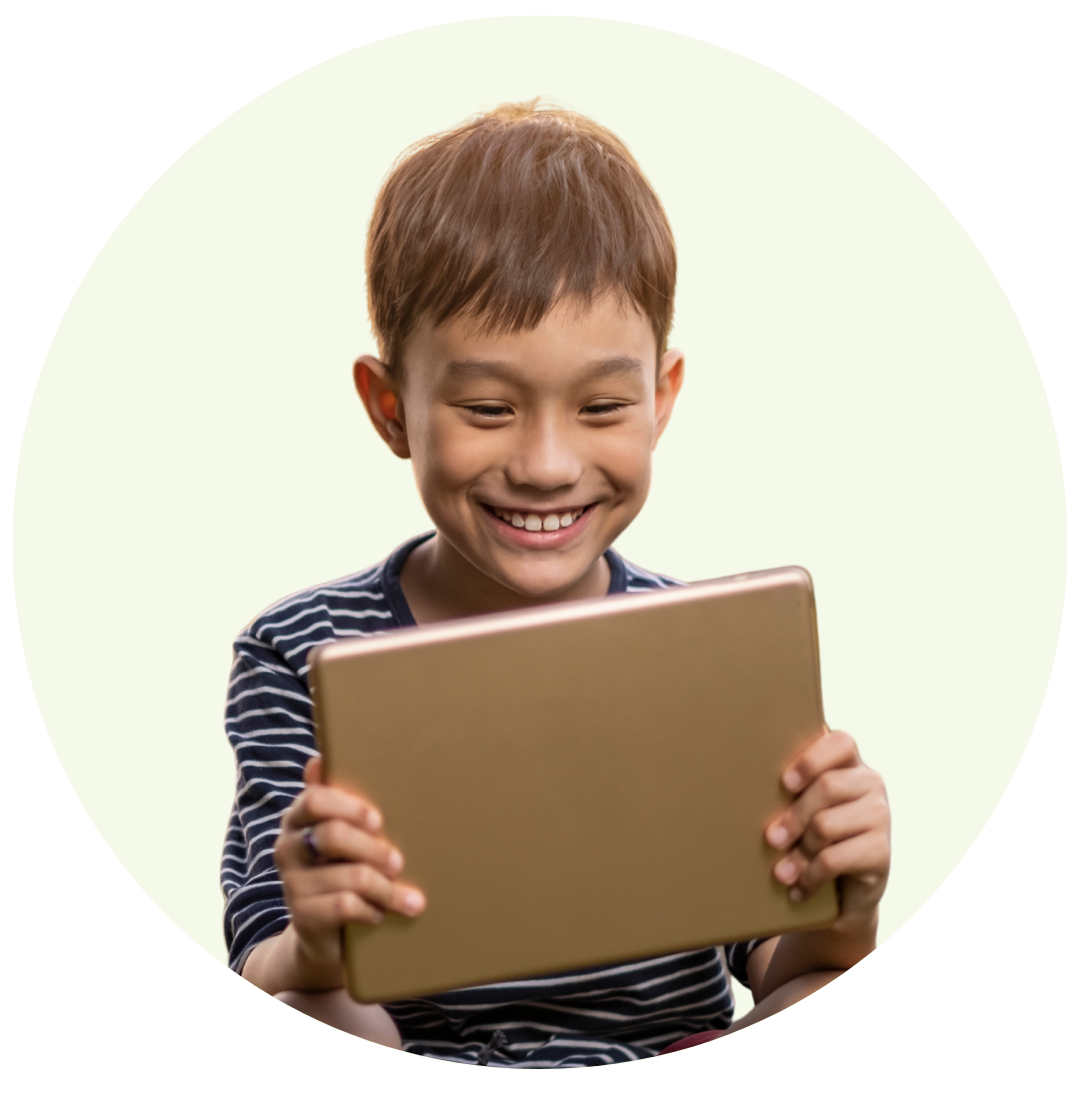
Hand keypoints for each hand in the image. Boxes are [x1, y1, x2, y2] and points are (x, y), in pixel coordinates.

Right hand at [274, 756, 425, 971]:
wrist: (323, 934)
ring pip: (351, 876)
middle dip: (375, 849)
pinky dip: (371, 910)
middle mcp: (288, 846)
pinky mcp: (302, 916)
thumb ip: (336, 799)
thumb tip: (318, 758)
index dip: (349, 807)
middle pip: (334, 835)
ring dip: (386, 888)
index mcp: (299, 818)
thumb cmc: (342, 869)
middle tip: (398, 862)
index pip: (314, 799)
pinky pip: (345, 906)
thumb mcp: (343, 834)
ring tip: (408, 898)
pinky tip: (380, 914)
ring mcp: (292, 883)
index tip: (378, 820)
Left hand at [765, 729, 889, 931]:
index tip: (785, 782)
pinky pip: (835, 859)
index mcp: (848, 762)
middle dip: (793, 816)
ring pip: (826, 825)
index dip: (811, 760)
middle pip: (828, 787)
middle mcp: (869, 783)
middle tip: (771, 838)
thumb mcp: (801, 805)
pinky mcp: (882, 852)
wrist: (845, 889)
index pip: (840, 743)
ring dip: (797, 852)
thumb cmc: (811, 833)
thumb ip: (789, 786)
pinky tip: (799, 887)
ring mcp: (880, 816)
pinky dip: (810, 875)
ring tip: (781, 872)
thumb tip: (744, 777)